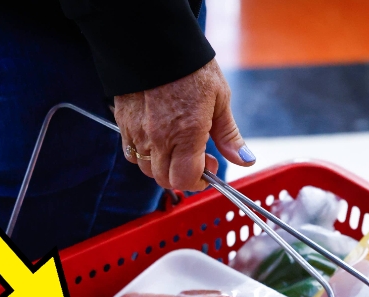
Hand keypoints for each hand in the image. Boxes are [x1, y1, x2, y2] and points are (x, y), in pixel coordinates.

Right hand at [113, 59, 254, 191]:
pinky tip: (157, 138)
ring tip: (177, 146)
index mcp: (187, 133)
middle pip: (165, 179)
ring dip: (163, 166)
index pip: (186, 179)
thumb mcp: (220, 99)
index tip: (210, 168)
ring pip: (146, 169)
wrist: (155, 43)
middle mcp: (158, 139)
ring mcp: (137, 134)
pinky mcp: (123, 125)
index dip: (200, 181)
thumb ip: (228, 135)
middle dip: (182, 176)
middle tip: (197, 158)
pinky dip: (145, 154)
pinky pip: (132, 153)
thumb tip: (244, 160)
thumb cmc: (192, 68)